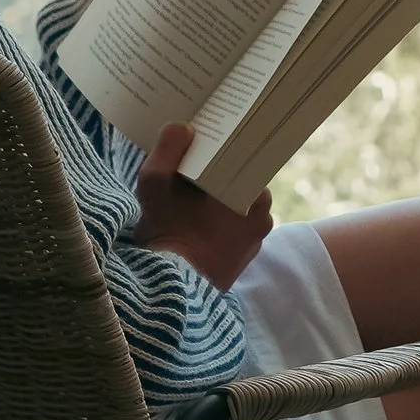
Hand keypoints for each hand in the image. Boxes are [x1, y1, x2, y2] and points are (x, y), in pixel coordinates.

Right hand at [134, 120, 272, 289]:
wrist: (170, 291)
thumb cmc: (165, 233)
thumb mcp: (155, 183)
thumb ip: (168, 149)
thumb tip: (182, 128)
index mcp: (254, 193)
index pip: (245, 159)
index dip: (224, 151)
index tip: (205, 145)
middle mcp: (263, 215)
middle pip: (241, 182)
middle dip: (220, 175)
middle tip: (192, 170)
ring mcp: (256, 240)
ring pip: (237, 206)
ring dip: (219, 201)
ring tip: (190, 198)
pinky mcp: (244, 259)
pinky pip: (234, 230)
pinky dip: (218, 224)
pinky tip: (195, 222)